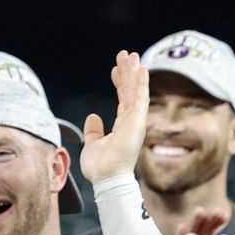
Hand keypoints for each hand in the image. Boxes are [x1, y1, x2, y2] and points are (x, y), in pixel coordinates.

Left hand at [80, 51, 148, 183]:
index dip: (119, 83)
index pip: (122, 99)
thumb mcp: (92, 145)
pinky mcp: (137, 122)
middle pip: (130, 91)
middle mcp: (131, 122)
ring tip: (132, 55)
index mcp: (122, 126)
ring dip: (134, 73)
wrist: (106, 179)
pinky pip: (140, 98)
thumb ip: (94, 131)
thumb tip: (93, 117)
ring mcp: (135, 121)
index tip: (115, 69)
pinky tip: (142, 69)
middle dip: (127, 73)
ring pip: (135, 91)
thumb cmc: (101, 168)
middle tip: (125, 55)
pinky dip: (141, 83)